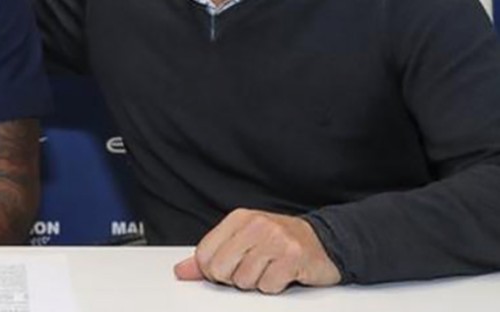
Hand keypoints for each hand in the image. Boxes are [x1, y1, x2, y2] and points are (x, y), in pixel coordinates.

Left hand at [174, 208, 339, 293]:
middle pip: (221, 270)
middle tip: (252, 269)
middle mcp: (256, 225)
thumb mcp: (242, 241)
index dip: (212, 271)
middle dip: (234, 278)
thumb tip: (181, 271)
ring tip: (269, 268)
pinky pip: (267, 286)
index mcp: (238, 218)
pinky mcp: (292, 257)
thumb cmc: (279, 241)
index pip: (204, 254)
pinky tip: (282, 273)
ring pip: (244, 280)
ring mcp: (275, 239)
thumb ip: (210, 256)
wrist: (323, 241)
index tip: (227, 269)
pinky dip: (274, 286)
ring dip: (257, 282)